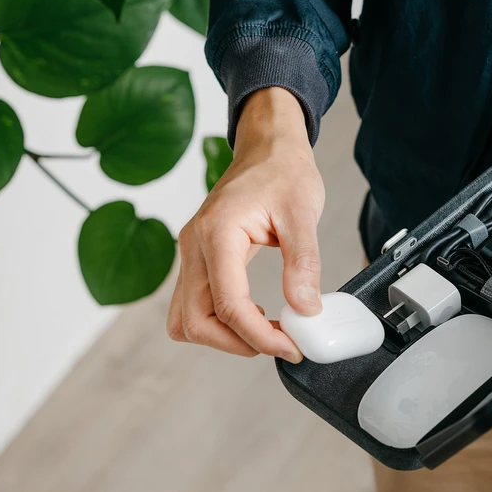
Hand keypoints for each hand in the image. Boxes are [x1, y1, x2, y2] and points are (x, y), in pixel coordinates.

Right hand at [166, 87, 323, 362]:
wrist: (268, 146)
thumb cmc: (283, 170)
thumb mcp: (303, 213)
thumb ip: (304, 263)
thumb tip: (305, 308)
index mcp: (217, 233)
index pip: (228, 305)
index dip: (259, 336)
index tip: (291, 345)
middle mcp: (194, 246)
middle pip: (194, 321)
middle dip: (236, 342)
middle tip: (279, 343)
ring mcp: (192, 253)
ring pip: (186, 318)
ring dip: (222, 336)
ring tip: (267, 331)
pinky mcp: (199, 258)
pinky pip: (195, 304)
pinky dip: (220, 320)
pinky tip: (254, 315)